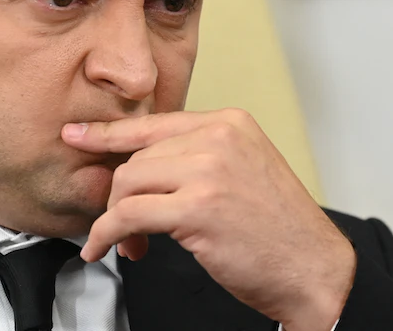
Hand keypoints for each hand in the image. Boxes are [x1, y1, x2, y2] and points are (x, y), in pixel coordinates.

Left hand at [62, 109, 355, 330]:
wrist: (315, 270)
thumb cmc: (278, 231)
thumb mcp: (242, 172)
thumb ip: (196, 159)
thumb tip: (136, 168)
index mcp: (229, 123)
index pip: (153, 124)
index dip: (108, 132)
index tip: (78, 135)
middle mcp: (218, 138)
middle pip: (135, 158)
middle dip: (121, 198)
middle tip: (126, 230)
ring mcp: (208, 171)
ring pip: (127, 183)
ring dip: (117, 220)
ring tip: (131, 245)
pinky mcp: (197, 208)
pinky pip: (128, 215)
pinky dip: (108, 235)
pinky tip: (110, 249)